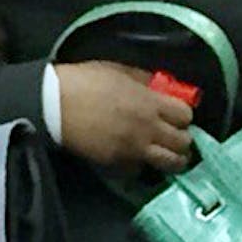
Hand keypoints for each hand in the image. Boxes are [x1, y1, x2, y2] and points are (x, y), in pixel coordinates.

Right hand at [56, 61, 193, 171]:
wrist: (56, 105)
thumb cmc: (85, 81)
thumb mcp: (119, 70)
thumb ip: (144, 81)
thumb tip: (160, 88)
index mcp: (150, 103)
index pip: (186, 116)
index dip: (183, 116)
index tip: (176, 115)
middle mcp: (148, 129)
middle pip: (184, 142)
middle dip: (182, 139)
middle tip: (174, 136)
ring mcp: (134, 150)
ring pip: (170, 163)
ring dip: (173, 158)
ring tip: (166, 154)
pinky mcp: (117, 164)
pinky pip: (140, 170)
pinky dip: (141, 165)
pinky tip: (136, 158)